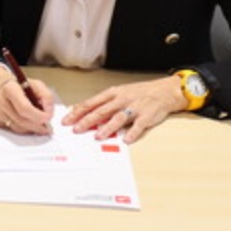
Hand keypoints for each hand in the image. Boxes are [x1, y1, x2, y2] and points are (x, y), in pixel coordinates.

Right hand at [0, 65, 54, 134]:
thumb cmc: (17, 84)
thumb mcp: (34, 83)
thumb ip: (45, 96)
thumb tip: (49, 112)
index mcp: (10, 88)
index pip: (24, 107)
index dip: (38, 115)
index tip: (48, 117)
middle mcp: (0, 100)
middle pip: (22, 121)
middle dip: (37, 125)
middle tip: (47, 126)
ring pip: (18, 128)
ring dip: (31, 128)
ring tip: (38, 123)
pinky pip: (13, 130)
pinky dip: (23, 128)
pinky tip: (26, 122)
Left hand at [62, 74, 186, 142]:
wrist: (164, 91)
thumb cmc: (139, 93)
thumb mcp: (119, 93)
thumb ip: (103, 103)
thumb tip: (83, 112)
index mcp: (113, 93)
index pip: (91, 103)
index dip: (78, 112)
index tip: (67, 120)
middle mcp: (122, 99)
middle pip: (102, 110)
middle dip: (87, 120)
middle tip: (76, 129)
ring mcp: (134, 107)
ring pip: (118, 117)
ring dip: (107, 127)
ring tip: (98, 136)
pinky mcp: (147, 116)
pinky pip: (139, 125)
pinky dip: (132, 132)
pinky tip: (126, 140)